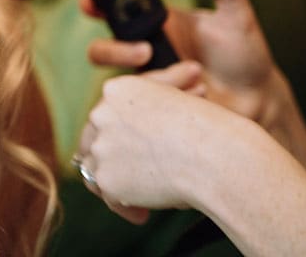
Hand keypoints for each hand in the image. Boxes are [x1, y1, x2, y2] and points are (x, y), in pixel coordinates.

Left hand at [76, 67, 233, 222]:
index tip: (139, 146)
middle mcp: (101, 114)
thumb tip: (146, 136)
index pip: (108, 112)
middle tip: (129, 173)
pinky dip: (124, 208)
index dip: (121, 131)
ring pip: (93, 167)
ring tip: (135, 198)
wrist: (212, 153)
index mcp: (118, 89)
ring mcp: (102, 146)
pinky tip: (142, 215)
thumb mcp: (176, 105)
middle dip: (110, 156)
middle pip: (93, 138)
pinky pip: (108, 196)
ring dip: (113, 181)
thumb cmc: (209, 129)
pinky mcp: (107, 178)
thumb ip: (151, 116)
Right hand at [81, 0, 281, 126]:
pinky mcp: (159, 108)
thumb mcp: (239, 16)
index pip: (112, 11)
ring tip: (186, 74)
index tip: (90, 4)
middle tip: (144, 51)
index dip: (92, 5)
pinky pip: (145, 105)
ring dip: (149, 79)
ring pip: (118, 83)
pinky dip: (173, 94)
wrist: (259, 98)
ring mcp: (150, 81)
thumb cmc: (246, 54)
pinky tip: (201, 91)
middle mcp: (145, 51)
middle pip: (100, 51)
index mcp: (157, 24)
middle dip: (112, 50)